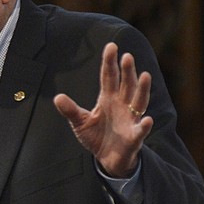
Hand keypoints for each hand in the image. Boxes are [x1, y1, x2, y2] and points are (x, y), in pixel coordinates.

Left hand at [53, 42, 152, 177]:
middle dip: (127, 71)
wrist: (108, 158)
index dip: (110, 62)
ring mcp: (130, 119)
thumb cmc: (96, 136)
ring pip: (139, 101)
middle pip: (126, 84)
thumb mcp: (80, 122)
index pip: (109, 77)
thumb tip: (57, 97)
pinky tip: (147, 120)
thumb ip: (70, 110)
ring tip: (145, 75)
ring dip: (142, 89)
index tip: (112, 46)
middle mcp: (122, 105)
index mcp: (108, 99)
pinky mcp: (134, 136)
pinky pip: (140, 130)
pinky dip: (144, 126)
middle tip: (126, 56)